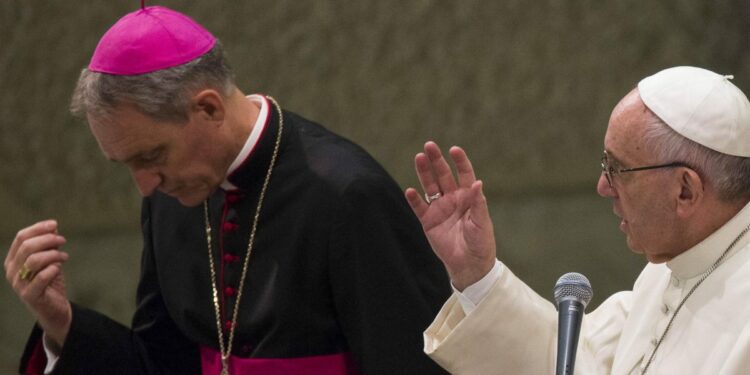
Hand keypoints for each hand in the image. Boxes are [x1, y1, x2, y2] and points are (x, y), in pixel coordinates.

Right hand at [5, 220, 71, 348]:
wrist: (54, 310)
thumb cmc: (50, 282)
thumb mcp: (50, 260)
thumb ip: (49, 245)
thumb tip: (53, 226)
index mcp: (13, 260)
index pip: (21, 238)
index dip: (38, 228)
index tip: (55, 224)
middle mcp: (12, 271)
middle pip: (27, 247)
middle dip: (48, 239)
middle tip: (63, 240)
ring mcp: (19, 284)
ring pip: (34, 260)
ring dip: (53, 254)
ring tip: (64, 256)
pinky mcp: (30, 295)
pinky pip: (41, 277)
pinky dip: (53, 269)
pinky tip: (59, 267)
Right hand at [405, 142, 496, 289]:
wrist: (469, 264)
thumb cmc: (480, 242)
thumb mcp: (482, 222)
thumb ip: (478, 202)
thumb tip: (478, 183)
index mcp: (468, 196)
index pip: (464, 173)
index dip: (459, 161)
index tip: (454, 149)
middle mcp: (453, 199)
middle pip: (443, 175)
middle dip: (436, 160)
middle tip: (429, 145)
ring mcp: (439, 209)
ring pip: (430, 186)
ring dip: (424, 173)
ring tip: (418, 158)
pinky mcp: (428, 221)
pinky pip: (419, 207)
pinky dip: (414, 199)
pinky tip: (410, 190)